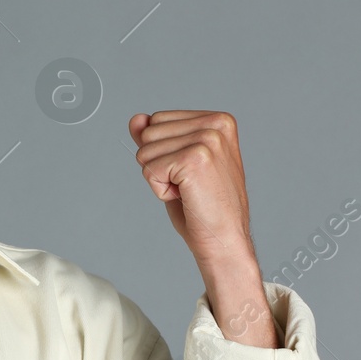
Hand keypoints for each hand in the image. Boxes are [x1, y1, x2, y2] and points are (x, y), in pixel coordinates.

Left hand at [128, 109, 252, 264]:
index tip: (191, 173)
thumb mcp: (177, 164)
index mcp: (218, 120)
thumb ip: (158, 138)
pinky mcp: (194, 159)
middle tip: (189, 185)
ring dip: (160, 178)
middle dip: (159, 164)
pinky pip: (149, 170)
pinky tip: (186, 197)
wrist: (224, 239)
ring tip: (189, 191)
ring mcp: (207, 140)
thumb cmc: (205, 207)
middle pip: (149, 133)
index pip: (157, 120)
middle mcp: (216, 124)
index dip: (164, 153)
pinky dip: (160, 191)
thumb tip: (136, 119)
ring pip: (145, 152)